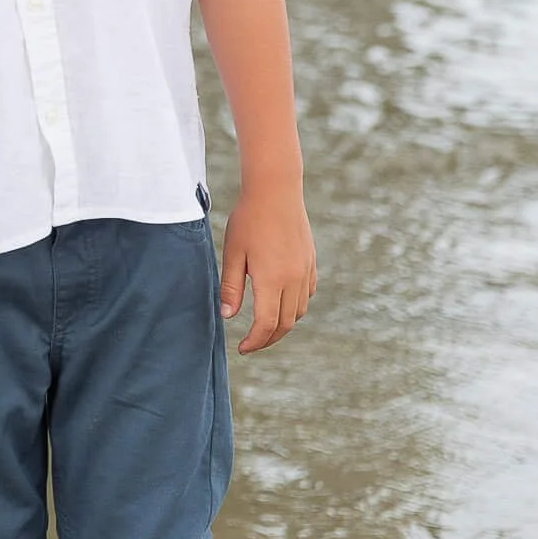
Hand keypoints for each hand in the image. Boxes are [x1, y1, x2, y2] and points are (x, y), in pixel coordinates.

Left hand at [218, 188, 315, 352]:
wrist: (276, 190)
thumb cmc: (248, 219)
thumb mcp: (233, 253)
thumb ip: (230, 287)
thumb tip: (227, 317)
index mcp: (272, 280)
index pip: (266, 325)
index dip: (255, 342)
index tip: (242, 348)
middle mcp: (293, 279)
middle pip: (285, 324)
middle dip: (268, 339)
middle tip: (251, 343)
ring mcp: (305, 271)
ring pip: (299, 311)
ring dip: (283, 324)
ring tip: (264, 325)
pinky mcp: (310, 261)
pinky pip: (307, 294)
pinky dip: (295, 306)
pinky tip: (280, 301)